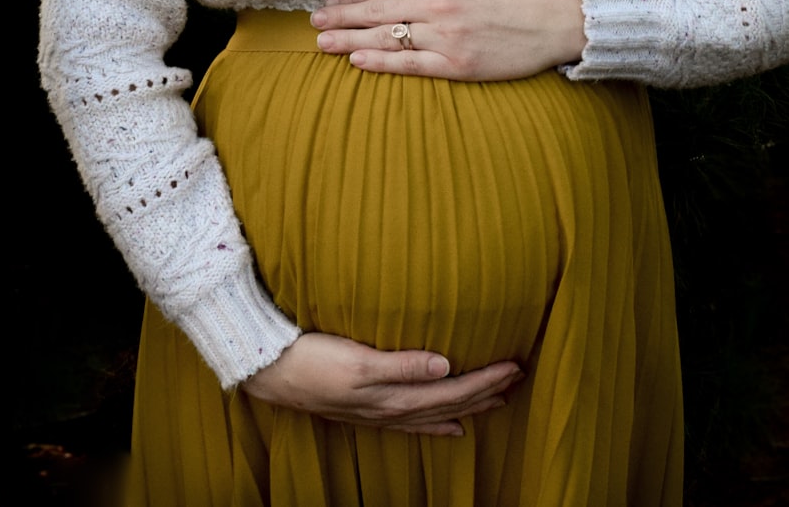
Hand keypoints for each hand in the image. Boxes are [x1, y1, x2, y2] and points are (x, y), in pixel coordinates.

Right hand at [240, 332, 523, 435]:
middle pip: (450, 404)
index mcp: (393, 396)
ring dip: (468, 406)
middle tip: (518, 378)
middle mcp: (391, 409)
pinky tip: (452, 428)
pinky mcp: (367, 408)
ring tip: (497, 400)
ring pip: (435, 414)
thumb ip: (402, 365)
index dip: (485, 380)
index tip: (514, 366)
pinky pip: (413, 422)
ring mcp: (379, 412)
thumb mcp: (358, 359)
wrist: (271, 372)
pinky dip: (437, 425)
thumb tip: (446, 366)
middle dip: (485, 393)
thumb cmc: (311, 360)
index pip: (451, 391)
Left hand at [311, 0, 586, 80]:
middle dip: (340, 18)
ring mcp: (446, 36)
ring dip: (350, 40)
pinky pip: (410, 64)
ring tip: (323, 45)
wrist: (552, 19)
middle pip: (377, 11)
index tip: (328, 2)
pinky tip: (357, 60)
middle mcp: (438, 4)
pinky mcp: (457, 63)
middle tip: (314, 24)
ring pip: (387, 37)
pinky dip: (381, 62)